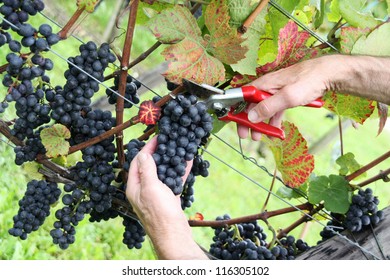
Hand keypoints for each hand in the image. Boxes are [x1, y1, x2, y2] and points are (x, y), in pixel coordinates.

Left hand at [126, 137, 206, 258]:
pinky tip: (188, 161)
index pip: (138, 162)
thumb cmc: (159, 214)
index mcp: (135, 187)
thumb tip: (144, 154)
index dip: (146, 149)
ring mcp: (157, 194)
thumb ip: (147, 170)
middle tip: (168, 141)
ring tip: (178, 148)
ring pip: (163, 172)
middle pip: (150, 166)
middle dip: (159, 153)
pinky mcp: (169, 198)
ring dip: (170, 160)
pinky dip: (180, 171)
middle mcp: (144, 189)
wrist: (174, 236)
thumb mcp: (151, 188)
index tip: (157, 138)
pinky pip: (173, 180)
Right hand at [238, 56, 337, 139]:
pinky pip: (275, 111)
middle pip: (251, 105)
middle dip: (247, 121)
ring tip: (259, 137)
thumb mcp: (288, 96)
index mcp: (264, 84)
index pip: (243, 96)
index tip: (233, 122)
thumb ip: (268, 107)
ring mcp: (277, 92)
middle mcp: (268, 87)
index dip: (236, 109)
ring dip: (260, 124)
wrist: (330, 75)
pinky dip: (273, 121)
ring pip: (263, 110)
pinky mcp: (286, 97)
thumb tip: (251, 117)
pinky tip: (276, 132)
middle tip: (246, 135)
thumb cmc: (309, 80)